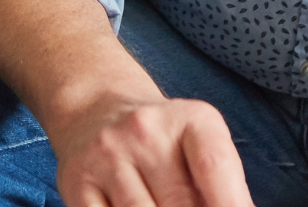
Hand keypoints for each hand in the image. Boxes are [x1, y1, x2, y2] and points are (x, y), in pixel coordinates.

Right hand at [47, 90, 253, 206]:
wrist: (96, 110)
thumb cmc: (163, 140)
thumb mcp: (200, 145)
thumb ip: (222, 184)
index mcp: (190, 119)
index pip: (215, 167)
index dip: (230, 205)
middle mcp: (144, 130)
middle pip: (180, 204)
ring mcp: (107, 157)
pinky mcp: (77, 182)